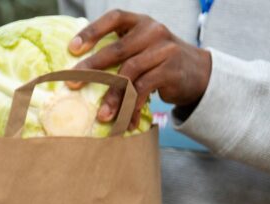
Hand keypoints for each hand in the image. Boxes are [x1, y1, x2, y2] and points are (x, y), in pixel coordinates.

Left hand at [69, 10, 211, 129]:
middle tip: (72, 85)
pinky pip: (144, 88)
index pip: (114, 18)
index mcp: (140, 23)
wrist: (197, 72)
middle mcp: (152, 31)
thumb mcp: (140, 50)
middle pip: (117, 50)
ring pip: (129, 72)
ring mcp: (164, 49)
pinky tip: (125, 119)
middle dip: (91, 69)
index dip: (92, 31)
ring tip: (102, 115)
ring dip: (113, 96)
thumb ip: (117, 53)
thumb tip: (77, 76)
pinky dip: (132, 105)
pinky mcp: (171, 69)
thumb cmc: (156, 62)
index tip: (72, 48)